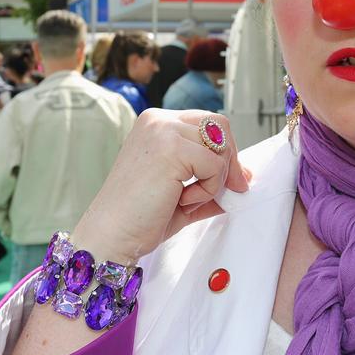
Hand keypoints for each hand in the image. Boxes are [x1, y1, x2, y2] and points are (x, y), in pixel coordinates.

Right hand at [73, 109, 249, 263]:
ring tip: (187, 199)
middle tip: (229, 191)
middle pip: (220, 125)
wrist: (111, 235)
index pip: (208, 122)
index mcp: (156, 123)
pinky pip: (214, 165)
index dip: (225, 151)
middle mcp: (158, 120)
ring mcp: (163, 131)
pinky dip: (208, 190)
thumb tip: (244, 177)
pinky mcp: (171, 149)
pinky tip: (181, 201)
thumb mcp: (182, 192)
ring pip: (220, 147)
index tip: (230, 181)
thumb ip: (209, 180)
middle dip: (230, 160)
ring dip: (214, 180)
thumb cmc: (139, 217)